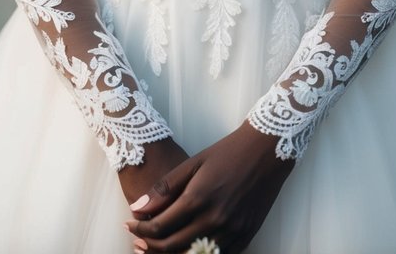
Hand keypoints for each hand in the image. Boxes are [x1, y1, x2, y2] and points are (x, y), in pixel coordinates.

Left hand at [124, 121, 293, 252]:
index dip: (139, 229)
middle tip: (137, 239)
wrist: (265, 152)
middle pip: (171, 247)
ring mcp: (231, 232)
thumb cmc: (227, 152)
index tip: (129, 224)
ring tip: (155, 248)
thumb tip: (137, 207)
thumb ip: (165, 188)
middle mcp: (214, 220)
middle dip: (149, 245)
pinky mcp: (245, 238)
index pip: (159, 227)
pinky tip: (185, 248)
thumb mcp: (193, 163)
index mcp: (198, 199)